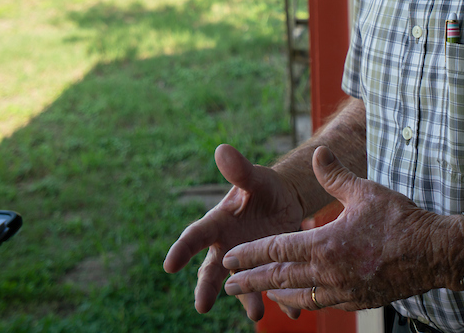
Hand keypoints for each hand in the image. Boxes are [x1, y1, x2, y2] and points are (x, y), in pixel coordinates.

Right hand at [163, 143, 305, 319]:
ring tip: (257, 315)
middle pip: (212, 270)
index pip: (195, 236)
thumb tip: (222, 149)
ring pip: (243, 285)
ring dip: (248, 299)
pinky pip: (273, 287)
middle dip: (207, 288)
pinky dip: (283, 302)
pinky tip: (293, 314)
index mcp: (217, 224)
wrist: (284, 201)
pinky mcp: (268, 270)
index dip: (181, 250)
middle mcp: (227, 248)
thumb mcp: (254, 177)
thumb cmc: (261, 187)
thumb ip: (239, 170)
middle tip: (203, 306)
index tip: (169, 265)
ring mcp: (247, 262)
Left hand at [221, 146, 462, 312]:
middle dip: (252, 280)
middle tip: (229, 284)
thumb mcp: (365, 191)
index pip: (277, 250)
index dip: (250, 255)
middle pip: (280, 278)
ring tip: (261, 295)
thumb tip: (317, 154)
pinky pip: (323, 304)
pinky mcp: (358, 300)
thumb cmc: (401, 219)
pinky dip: (305, 301)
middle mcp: (329, 273)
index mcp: (326, 245)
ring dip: (276, 295)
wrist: (434, 252)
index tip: (229, 258)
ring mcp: (343, 291)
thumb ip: (336, 175)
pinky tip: (302, 298)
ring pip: (300, 296)